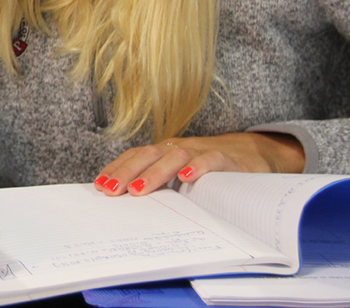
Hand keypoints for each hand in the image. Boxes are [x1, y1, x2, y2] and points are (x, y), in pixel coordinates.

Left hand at [95, 132, 306, 195]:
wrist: (250, 154)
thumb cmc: (208, 168)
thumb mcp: (180, 175)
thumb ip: (160, 184)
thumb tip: (129, 200)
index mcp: (164, 152)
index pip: (135, 157)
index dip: (117, 169)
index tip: (99, 185)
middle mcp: (177, 148)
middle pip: (148, 155)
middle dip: (126, 172)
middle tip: (111, 191)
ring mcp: (200, 151)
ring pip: (174, 157)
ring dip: (154, 173)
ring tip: (139, 190)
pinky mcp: (225, 160)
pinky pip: (210, 160)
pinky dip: (198, 167)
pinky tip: (187, 178)